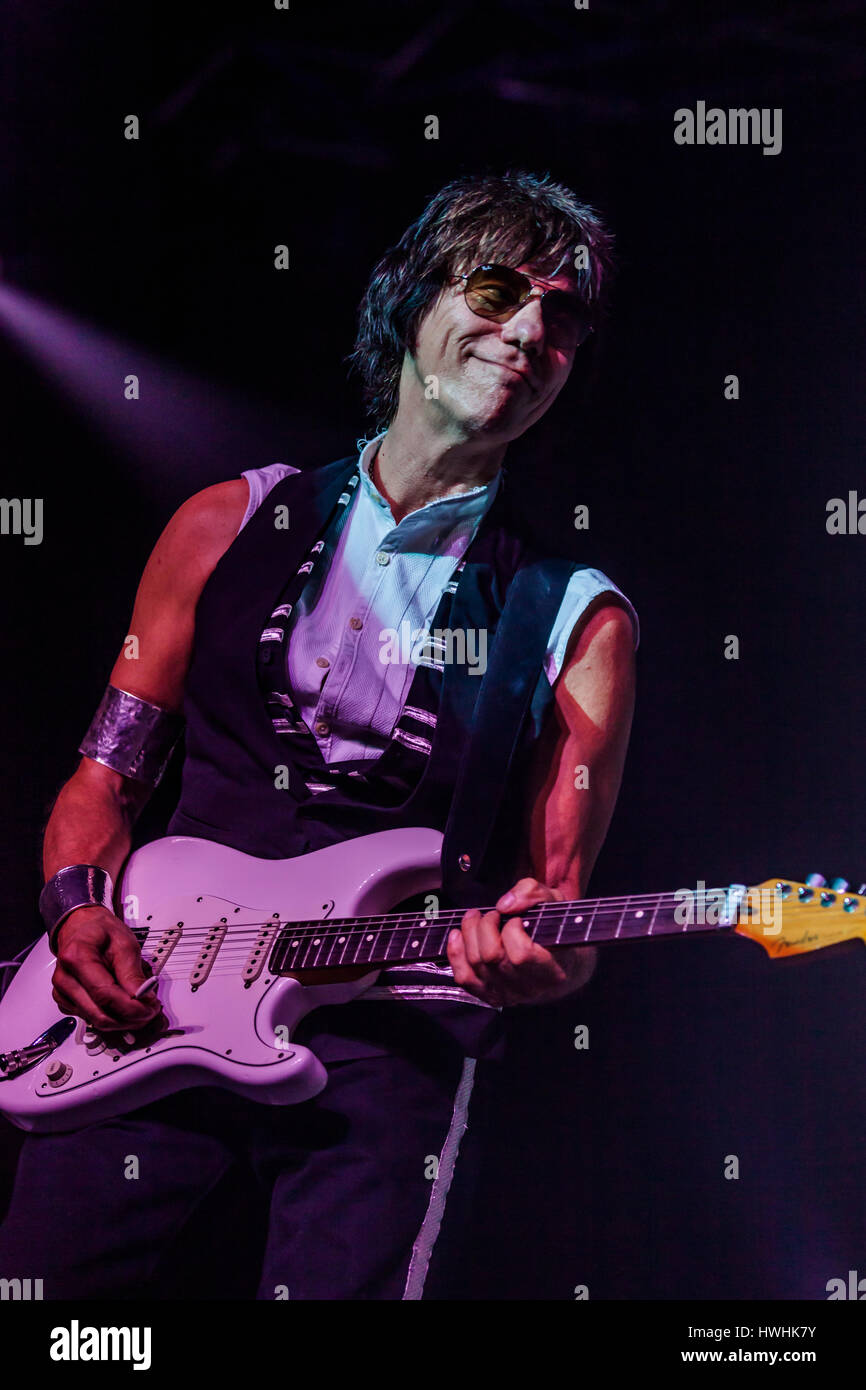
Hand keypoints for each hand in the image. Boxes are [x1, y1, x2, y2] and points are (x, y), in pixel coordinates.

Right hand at [52, 906, 165, 1034]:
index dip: (131, 1008)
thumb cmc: (100, 931)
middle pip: (99, 1014)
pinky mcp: (66, 1002)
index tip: (150, 1008)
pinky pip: (91, 1018)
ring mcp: (62, 993)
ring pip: (96, 1021)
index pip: (105, 995)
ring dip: (122, 1020)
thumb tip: (143, 998)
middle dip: (129, 1019)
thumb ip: (133, 972)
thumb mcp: (125, 943)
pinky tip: (124, 1006)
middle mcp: (65, 979)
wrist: (81, 928)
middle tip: (150, 1011)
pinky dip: (111, 1017)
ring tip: (140, 1007)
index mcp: (77, 958)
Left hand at [446, 877, 596, 1006]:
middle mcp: (529, 989)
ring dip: (469, 934)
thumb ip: (533, 894)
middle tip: (492, 914)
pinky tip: (459, 935)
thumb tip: (504, 905)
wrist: (560, 964)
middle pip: (492, 957)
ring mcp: (507, 994)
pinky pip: (464, 977)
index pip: (521, 955)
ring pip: (475, 964)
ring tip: (476, 918)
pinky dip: (455, 953)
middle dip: (485, 926)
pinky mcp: (489, 995)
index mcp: (552, 971)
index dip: (512, 929)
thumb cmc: (556, 931)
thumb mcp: (554, 903)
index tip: (516, 919)